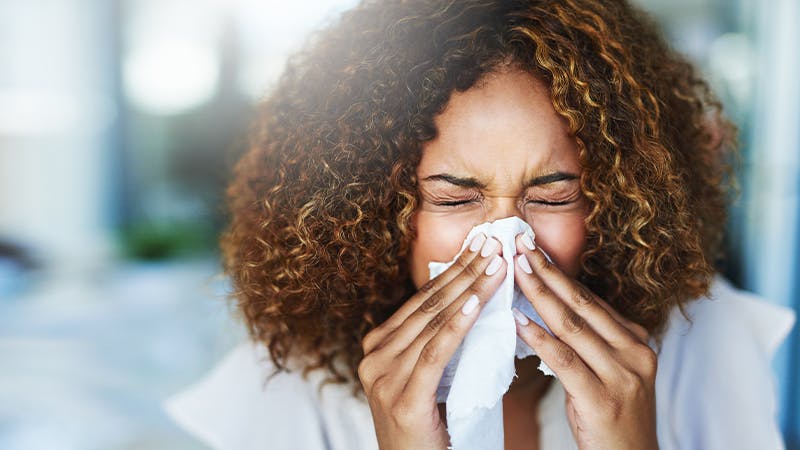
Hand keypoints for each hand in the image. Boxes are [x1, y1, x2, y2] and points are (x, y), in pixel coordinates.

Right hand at [358, 234, 505, 449]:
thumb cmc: (428, 429)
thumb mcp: (426, 378)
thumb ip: (436, 344)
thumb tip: (471, 302)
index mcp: (377, 347)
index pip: (422, 300)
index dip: (453, 270)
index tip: (480, 246)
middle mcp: (374, 357)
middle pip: (428, 305)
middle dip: (465, 271)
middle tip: (492, 244)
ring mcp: (383, 378)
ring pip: (434, 323)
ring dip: (470, 290)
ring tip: (496, 266)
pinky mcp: (403, 399)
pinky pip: (435, 354)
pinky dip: (457, 327)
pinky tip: (475, 304)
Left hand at [511, 234, 658, 449]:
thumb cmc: (610, 418)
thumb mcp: (607, 372)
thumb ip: (587, 341)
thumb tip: (548, 306)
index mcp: (637, 341)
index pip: (591, 299)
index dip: (559, 273)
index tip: (533, 250)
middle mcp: (635, 352)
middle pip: (582, 304)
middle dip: (548, 272)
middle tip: (520, 245)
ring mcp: (623, 375)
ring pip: (572, 325)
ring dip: (540, 294)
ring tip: (514, 270)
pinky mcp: (603, 398)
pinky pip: (564, 360)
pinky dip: (538, 337)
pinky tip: (517, 320)